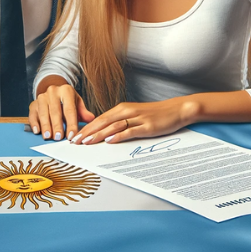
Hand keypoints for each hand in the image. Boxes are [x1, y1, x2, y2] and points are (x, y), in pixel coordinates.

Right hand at [28, 81, 94, 141]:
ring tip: (48, 136)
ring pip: (43, 112)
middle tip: (59, 137)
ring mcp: (42, 97)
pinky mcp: (33, 103)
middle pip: (55, 111)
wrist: (54, 92)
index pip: (69, 109)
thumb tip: (91, 119)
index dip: (71, 123)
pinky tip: (37, 131)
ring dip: (46, 125)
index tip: (72, 135)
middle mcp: (53, 91)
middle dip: (57, 125)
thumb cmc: (67, 100)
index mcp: (66, 91)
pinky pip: (33, 114)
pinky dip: (34, 123)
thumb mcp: (77, 103)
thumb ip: (83, 112)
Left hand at [73, 97, 198, 144]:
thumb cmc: (154, 114)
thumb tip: (104, 132)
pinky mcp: (146, 126)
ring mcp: (137, 118)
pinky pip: (130, 131)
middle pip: (102, 122)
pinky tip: (110, 141)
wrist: (176, 109)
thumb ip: (120, 122)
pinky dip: (118, 136)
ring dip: (98, 134)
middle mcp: (127, 111)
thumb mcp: (134, 115)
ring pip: (113, 126)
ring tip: (87, 142)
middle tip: (75, 141)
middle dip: (87, 132)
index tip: (75, 136)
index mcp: (122, 108)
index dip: (86, 128)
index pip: (99, 119)